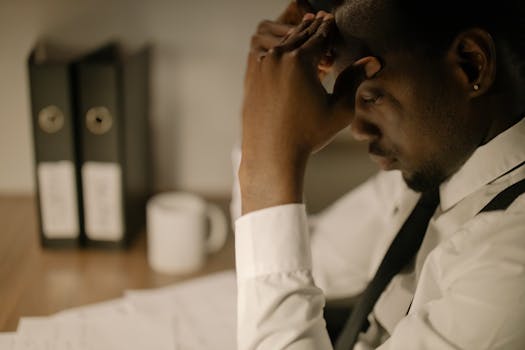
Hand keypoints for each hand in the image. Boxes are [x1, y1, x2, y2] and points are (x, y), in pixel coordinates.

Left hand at [240, 12, 381, 214]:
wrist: (271, 154)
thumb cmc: (307, 135)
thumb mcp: (339, 110)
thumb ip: (354, 80)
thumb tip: (373, 61)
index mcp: (299, 60)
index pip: (320, 35)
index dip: (330, 28)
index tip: (336, 22)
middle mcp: (277, 58)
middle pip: (300, 35)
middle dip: (313, 29)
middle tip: (323, 19)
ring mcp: (261, 67)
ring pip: (283, 45)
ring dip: (297, 40)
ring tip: (308, 34)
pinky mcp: (252, 78)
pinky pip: (269, 57)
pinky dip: (281, 54)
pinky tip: (288, 56)